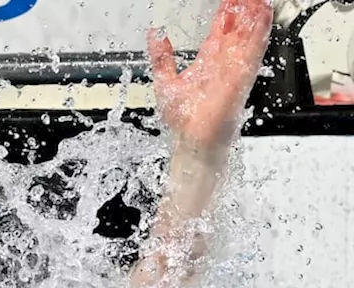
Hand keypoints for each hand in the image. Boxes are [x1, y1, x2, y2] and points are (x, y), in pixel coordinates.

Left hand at [148, 0, 271, 152]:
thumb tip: (154, 35)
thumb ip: (161, 57)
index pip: (220, 30)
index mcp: (208, 61)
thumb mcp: (165, 80)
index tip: (230, 0)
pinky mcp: (241, 77)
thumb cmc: (183, 119)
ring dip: (255, 16)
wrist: (192, 140)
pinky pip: (254, 51)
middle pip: (238, 28)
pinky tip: (264, 16)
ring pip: (249, 34)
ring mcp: (234, 68)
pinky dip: (260, 33)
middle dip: (245, 10)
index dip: (226, 13)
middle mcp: (224, 62)